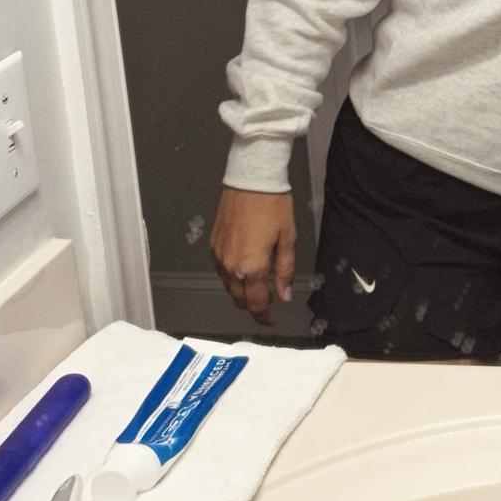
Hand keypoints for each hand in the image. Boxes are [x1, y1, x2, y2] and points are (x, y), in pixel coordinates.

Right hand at [210, 187, 296, 325]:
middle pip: (239, 299)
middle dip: (253, 305)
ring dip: (241, 292)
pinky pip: (221, 271)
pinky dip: (232, 277)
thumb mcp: (287, 238)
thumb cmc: (275, 207)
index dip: (264, 316)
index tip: (270, 320)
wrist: (250, 180)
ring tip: (257, 285)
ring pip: (228, 286)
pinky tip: (244, 269)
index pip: (256, 303)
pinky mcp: (213, 245)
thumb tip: (284, 296)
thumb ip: (285, 270)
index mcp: (253, 267)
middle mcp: (232, 267)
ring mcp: (219, 256)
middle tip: (267, 301)